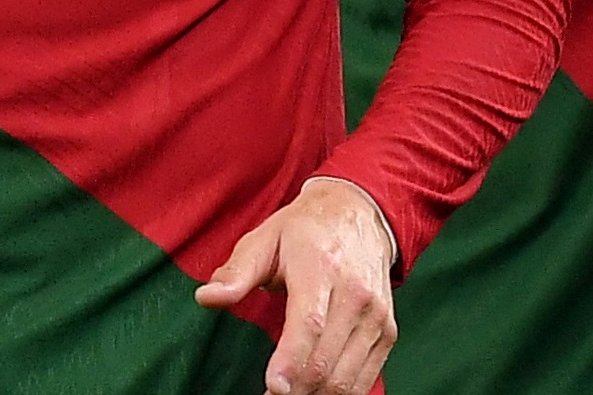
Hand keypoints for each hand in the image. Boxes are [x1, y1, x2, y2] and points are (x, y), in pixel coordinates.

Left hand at [194, 176, 396, 394]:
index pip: (309, 323)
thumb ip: (236, 273)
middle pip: (326, 358)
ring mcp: (376, 316)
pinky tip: (313, 392)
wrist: (358, 216)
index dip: (291, 360)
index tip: (273, 387)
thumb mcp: (263, 239)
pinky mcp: (387, 331)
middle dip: (296, 388)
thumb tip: (206, 297)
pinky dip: (340, 393)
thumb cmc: (303, 231)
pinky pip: (365, 377)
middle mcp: (356, 294)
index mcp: (321, 268)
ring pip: (347, 376)